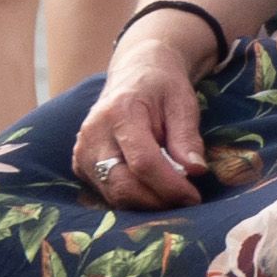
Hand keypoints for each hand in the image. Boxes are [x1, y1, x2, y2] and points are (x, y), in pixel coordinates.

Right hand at [71, 24, 214, 209]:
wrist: (136, 73)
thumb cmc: (162, 87)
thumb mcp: (183, 103)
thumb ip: (187, 137)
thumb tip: (196, 171)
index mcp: (120, 113)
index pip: (143, 162)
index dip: (170, 186)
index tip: (194, 196)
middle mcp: (93, 134)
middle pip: (123, 185)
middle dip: (158, 201)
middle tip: (187, 201)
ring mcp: (82, 152)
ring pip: (114, 195)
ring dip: (147, 203)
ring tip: (174, 195)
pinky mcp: (80, 165)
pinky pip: (107, 193)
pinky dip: (133, 198)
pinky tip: (154, 189)